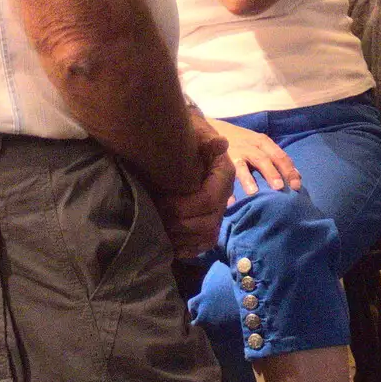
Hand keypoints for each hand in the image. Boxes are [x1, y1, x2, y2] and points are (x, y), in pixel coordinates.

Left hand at [153, 111, 234, 257]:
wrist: (183, 147)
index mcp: (224, 175)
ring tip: (159, 229)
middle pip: (208, 223)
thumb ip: (205, 139)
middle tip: (155, 217)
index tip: (160, 200)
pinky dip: (186, 248)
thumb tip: (221, 143)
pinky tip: (167, 243)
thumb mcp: (195, 133)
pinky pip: (203, 245)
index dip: (183, 206)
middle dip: (179, 224)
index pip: (208, 200)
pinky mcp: (209, 223)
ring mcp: (218, 211)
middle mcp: (225, 196)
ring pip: (207, 236)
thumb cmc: (186, 139)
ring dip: (182, 238)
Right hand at [212, 118, 301, 196]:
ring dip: (248, 179)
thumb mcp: (260, 145)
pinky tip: (230, 201)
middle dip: (272, 173)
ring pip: (242, 166)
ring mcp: (234, 153)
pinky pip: (223, 175)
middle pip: (264, 160)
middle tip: (279, 188)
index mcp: (263, 143)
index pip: (280, 156)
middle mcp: (250, 146)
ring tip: (253, 193)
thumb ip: (277, 158)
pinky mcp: (220, 160)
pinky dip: (227, 188)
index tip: (297, 186)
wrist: (212, 129)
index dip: (289, 170)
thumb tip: (298, 176)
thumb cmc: (242, 141)